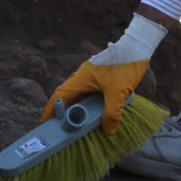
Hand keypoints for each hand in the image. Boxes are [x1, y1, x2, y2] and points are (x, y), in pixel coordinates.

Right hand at [44, 14, 167, 133]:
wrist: (136, 48)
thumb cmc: (124, 67)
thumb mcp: (118, 93)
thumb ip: (111, 113)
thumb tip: (108, 131)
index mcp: (80, 78)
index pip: (60, 95)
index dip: (51, 110)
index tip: (45, 123)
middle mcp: (82, 77)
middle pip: (67, 97)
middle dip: (63, 113)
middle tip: (63, 129)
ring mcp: (90, 77)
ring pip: (78, 96)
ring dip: (77, 109)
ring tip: (78, 126)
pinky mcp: (99, 77)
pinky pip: (88, 94)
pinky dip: (88, 105)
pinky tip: (95, 115)